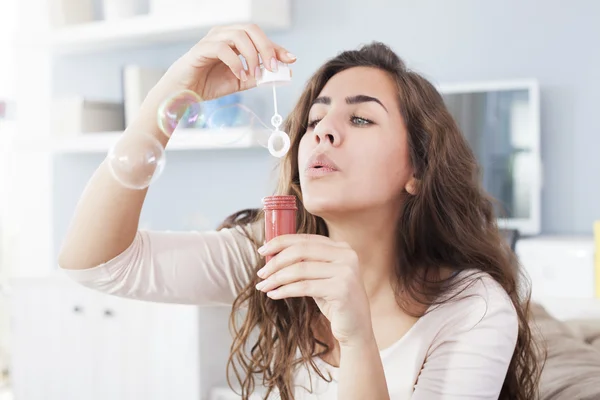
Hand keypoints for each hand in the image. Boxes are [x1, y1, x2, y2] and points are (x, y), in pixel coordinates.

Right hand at [157, 24, 295, 100]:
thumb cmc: (209, 83)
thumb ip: (259, 76)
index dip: (277, 47)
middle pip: (252, 29)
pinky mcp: (202, 48)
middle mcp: (224, 34)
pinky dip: (237, 63)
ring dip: (253, 56)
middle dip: (267, 48)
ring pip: (240, 35)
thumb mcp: (241, 81)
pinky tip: (240, 75)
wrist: (184, 93)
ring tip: (253, 75)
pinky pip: (224, 49)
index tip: (290, 60)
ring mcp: (213, 39)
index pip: (260, 37)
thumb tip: (282, 74)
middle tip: (273, 67)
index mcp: (234, 40)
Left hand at [256, 234, 373, 345]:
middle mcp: (346, 255)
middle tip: (261, 273)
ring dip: (277, 278)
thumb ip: (305, 263)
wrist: (356, 328)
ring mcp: (346, 272)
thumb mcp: (320, 277)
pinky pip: (305, 287)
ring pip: (300, 269)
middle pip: (301, 251)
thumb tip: (272, 255)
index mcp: (341, 248)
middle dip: (276, 261)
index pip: (305, 239)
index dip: (280, 242)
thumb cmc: (335, 302)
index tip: (262, 250)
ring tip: (263, 286)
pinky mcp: (342, 290)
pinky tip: (274, 294)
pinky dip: (285, 290)